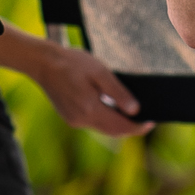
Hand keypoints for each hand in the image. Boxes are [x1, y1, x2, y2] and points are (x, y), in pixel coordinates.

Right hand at [31, 40, 152, 137]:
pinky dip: (104, 119)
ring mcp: (74, 121)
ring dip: (117, 123)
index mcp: (91, 109)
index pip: (121, 127)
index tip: (152, 122)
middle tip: (145, 119)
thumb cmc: (72, 63)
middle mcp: (82, 120)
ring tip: (129, 112)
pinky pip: (92, 123)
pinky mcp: (70, 118)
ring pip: (103, 128)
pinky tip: (109, 107)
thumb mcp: (100, 72)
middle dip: (130, 128)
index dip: (139, 127)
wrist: (43, 63)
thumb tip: (135, 111)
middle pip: (113, 131)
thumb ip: (118, 93)